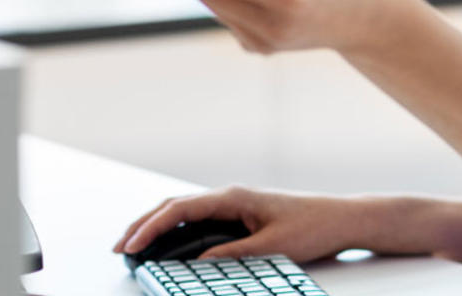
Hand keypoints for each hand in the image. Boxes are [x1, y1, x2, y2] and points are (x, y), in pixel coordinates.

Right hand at [115, 186, 396, 263]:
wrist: (342, 219)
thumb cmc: (313, 227)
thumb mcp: (271, 248)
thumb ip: (232, 255)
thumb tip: (197, 264)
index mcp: (233, 197)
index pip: (180, 209)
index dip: (151, 227)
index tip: (131, 244)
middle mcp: (229, 196)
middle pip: (173, 206)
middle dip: (142, 225)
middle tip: (119, 246)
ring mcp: (233, 205)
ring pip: (183, 212)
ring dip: (156, 227)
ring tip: (134, 246)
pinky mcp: (239, 216)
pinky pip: (197, 220)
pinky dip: (175, 230)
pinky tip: (166, 244)